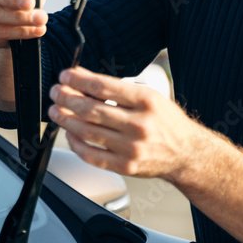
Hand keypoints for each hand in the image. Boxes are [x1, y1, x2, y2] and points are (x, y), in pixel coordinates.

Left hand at [48, 66, 204, 179]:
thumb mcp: (150, 96)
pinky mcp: (125, 166)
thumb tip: (84, 81)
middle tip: (56, 92)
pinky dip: (76, 143)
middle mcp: (139, 124)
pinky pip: (92, 155)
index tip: (66, 76)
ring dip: (65, 120)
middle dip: (66, 98)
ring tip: (56, 111)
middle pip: (91, 109)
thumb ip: (119, 90)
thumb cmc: (166, 122)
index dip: (79, 80)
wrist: (186, 153)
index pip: (103, 87)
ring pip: (87, 132)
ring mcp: (131, 148)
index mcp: (146, 101)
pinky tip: (70, 133)